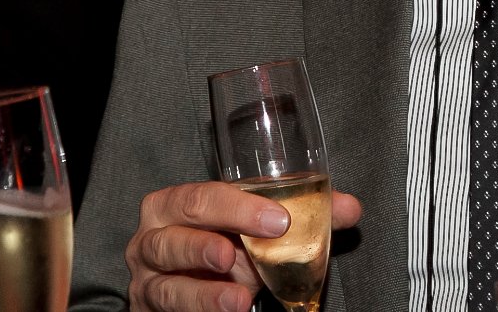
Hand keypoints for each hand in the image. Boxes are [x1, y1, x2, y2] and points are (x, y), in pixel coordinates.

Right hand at [125, 180, 361, 311]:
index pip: (202, 197)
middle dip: (211, 244)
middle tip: (245, 255)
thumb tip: (349, 208)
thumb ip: (301, 217)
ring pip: (167, 284)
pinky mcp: (149, 309)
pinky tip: (229, 310)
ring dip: (204, 293)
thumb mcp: (255, 230)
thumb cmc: (224, 244)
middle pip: (175, 236)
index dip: (239, 207)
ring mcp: (148, 279)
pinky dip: (200, 311)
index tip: (278, 219)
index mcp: (175, 204)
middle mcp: (153, 237)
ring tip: (239, 298)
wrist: (189, 285)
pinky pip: (169, 311)